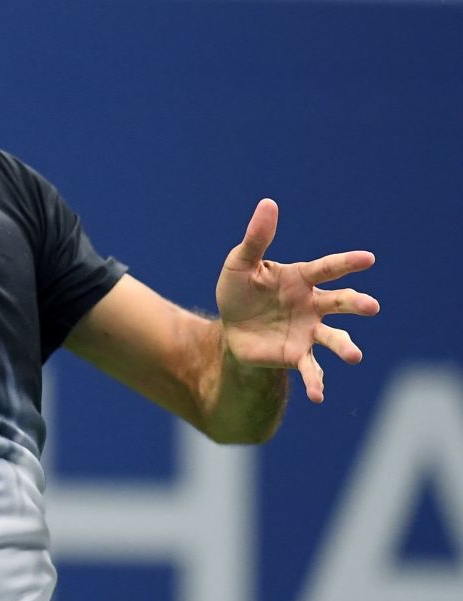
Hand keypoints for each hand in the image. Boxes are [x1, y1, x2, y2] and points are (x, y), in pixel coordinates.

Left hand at [217, 198, 379, 402]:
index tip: (368, 258)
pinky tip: (318, 396)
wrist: (230, 328)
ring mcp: (308, 331)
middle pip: (340, 302)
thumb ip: (256, 238)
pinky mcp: (296, 355)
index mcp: (302, 279)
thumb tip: (268, 204)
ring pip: (334, 338)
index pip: (328, 268)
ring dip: (346, 346)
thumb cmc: (240, 291)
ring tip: (355, 355)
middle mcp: (313, 305)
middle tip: (371, 306)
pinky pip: (311, 369)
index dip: (347, 263)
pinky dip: (316, 383)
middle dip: (357, 303)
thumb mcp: (240, 263)